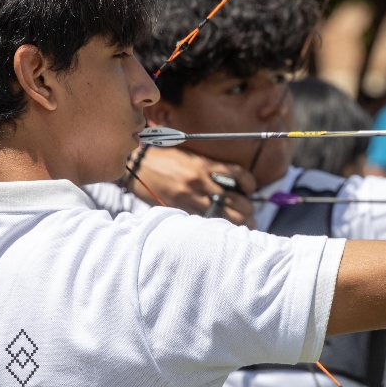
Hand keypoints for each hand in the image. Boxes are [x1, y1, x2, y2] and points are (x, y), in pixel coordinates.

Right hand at [135, 148, 256, 226]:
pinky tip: (222, 230)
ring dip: (238, 223)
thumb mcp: (190, 157)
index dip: (250, 184)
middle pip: (237, 201)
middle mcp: (200, 181)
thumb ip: (210, 169)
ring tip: (245, 226)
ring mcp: (190, 197)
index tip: (250, 190)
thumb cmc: (163, 157)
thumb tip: (230, 183)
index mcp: (205, 165)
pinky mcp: (179, 209)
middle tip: (250, 213)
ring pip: (224, 216)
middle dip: (248, 209)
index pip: (239, 175)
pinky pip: (204, 222)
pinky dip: (216, 227)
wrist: (135, 164)